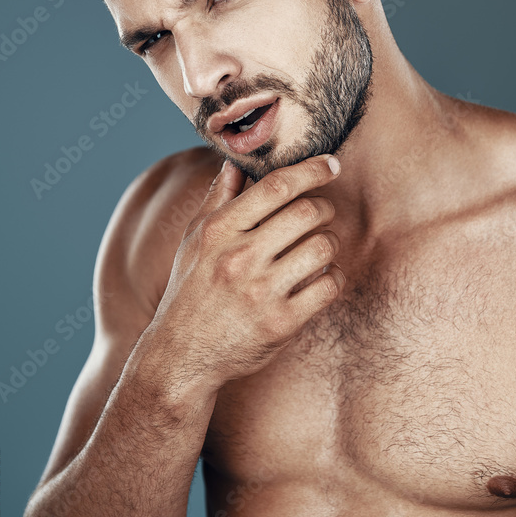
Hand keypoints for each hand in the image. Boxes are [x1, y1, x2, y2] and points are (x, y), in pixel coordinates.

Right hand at [149, 155, 344, 387]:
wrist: (182, 355)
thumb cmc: (191, 290)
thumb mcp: (194, 240)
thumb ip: (219, 198)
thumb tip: (235, 161)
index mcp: (219, 231)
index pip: (275, 187)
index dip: (311, 170)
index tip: (330, 165)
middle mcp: (240, 258)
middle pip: (307, 212)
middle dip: (324, 207)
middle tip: (322, 214)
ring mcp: (261, 292)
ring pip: (324, 246)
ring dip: (330, 242)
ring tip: (318, 247)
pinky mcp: (282, 323)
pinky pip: (329, 285)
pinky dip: (333, 276)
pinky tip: (321, 277)